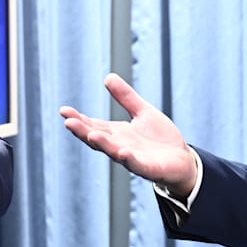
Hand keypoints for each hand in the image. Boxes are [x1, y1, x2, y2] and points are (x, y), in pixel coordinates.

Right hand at [60, 73, 196, 194]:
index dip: (79, 119)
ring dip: (102, 144)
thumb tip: (108, 76)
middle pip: (98, 138)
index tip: (64, 111)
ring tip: (91, 134)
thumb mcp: (142, 112)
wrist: (182, 160)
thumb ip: (125, 97)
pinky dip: (129, 159)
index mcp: (117, 134)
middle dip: (83, 131)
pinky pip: (136, 164)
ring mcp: (133, 158)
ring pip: (113, 152)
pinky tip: (123, 152)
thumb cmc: (160, 139)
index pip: (93, 125)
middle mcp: (120, 146)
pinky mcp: (148, 169)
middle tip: (68, 122)